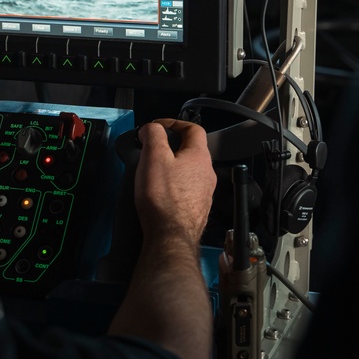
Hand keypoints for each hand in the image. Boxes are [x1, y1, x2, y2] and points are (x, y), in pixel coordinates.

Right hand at [134, 119, 214, 247]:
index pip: (193, 128)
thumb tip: (152, 128)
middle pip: (191, 150)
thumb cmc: (164, 199)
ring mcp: (204, 193)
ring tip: (154, 172)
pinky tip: (160, 194)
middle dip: (171, 147)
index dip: (175, 123)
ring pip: (189, 171)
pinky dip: (174, 186)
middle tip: (152, 150)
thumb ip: (153, 134)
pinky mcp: (197, 209)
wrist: (171, 236)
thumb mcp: (153, 157)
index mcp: (199, 156)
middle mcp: (207, 174)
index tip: (159, 127)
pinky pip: (186, 190)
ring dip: (173, 167)